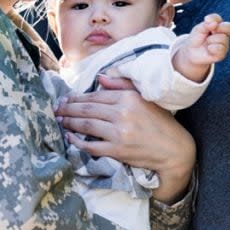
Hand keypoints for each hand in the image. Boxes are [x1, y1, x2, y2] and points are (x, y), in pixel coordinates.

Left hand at [55, 76, 194, 202]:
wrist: (174, 149)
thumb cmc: (159, 122)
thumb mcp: (143, 98)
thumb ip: (121, 85)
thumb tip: (99, 78)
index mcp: (127, 98)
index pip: (95, 96)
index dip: (77, 98)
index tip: (65, 99)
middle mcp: (122, 113)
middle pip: (87, 109)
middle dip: (68, 109)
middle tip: (56, 109)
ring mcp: (119, 133)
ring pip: (86, 125)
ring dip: (70, 123)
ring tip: (60, 120)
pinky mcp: (118, 151)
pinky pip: (92, 146)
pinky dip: (78, 142)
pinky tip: (70, 138)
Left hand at [172, 13, 229, 81]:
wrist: (192, 53)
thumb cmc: (197, 38)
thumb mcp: (198, 29)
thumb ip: (206, 25)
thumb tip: (215, 24)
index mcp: (219, 26)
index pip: (219, 19)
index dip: (213, 19)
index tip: (206, 20)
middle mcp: (224, 34)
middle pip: (229, 27)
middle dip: (218, 29)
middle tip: (210, 33)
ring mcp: (224, 44)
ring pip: (223, 38)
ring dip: (211, 40)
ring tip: (207, 43)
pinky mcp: (222, 54)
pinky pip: (220, 48)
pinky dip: (212, 48)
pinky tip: (209, 49)